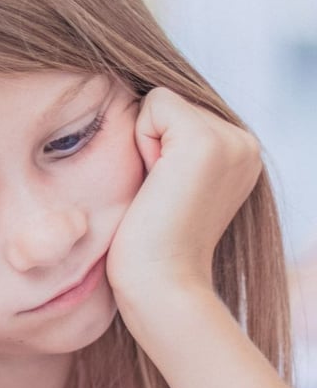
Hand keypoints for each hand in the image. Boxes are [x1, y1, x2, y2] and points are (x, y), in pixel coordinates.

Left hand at [106, 88, 261, 333]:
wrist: (162, 287)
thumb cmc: (151, 247)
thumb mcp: (173, 185)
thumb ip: (175, 146)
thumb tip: (147, 105)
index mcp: (240, 154)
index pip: (177, 112)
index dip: (156, 149)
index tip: (166, 196)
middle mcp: (245, 143)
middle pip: (169, 103)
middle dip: (151, 144)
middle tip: (161, 197)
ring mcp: (232, 140)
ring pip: (161, 101)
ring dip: (146, 145)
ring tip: (160, 193)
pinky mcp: (207, 141)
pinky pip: (154, 104)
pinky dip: (142, 142)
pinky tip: (156, 184)